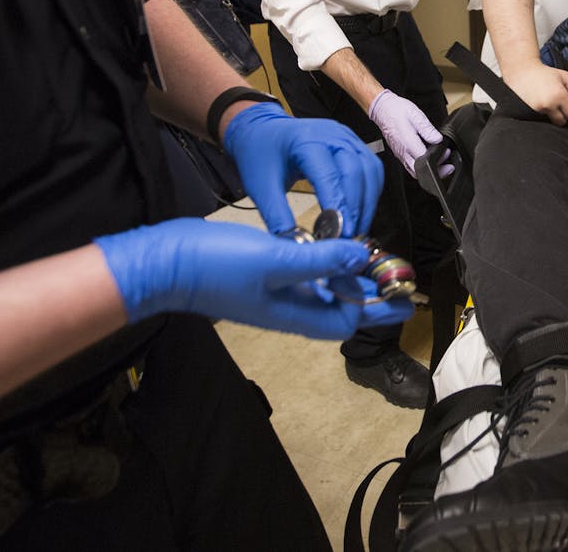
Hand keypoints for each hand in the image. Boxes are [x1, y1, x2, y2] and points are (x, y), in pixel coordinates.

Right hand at [94, 218, 412, 337]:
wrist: (165, 262)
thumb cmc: (217, 266)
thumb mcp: (275, 260)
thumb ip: (320, 261)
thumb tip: (361, 258)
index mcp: (294, 313)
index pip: (346, 320)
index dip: (375, 307)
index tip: (401, 291)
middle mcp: (287, 308)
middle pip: (339, 307)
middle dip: (370, 293)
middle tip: (398, 277)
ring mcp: (273, 293)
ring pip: (323, 291)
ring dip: (348, 276)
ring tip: (372, 258)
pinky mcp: (262, 276)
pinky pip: (304, 276)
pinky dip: (324, 264)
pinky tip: (330, 246)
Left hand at [223, 103, 381, 235]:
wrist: (264, 133)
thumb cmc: (261, 155)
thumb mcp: (261, 187)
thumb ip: (278, 217)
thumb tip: (295, 247)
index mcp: (306, 140)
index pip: (329, 174)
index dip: (338, 205)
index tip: (338, 234)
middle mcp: (332, 134)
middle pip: (356, 171)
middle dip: (355, 208)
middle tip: (349, 237)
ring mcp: (346, 138)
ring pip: (370, 171)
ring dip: (367, 203)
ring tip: (356, 230)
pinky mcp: (355, 145)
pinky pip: (372, 170)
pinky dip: (370, 194)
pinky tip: (360, 214)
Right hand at [368, 89, 442, 176]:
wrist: (382, 109)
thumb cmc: (396, 111)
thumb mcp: (416, 116)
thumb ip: (428, 130)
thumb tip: (438, 139)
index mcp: (408, 144)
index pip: (426, 161)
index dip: (439, 160)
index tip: (446, 152)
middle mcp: (403, 152)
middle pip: (419, 172)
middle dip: (435, 171)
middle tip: (446, 164)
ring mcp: (400, 154)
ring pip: (414, 171)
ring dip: (427, 169)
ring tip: (438, 160)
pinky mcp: (399, 153)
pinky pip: (410, 165)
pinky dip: (420, 164)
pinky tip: (426, 155)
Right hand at [502, 62, 567, 124]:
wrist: (521, 72)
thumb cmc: (543, 73)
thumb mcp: (564, 76)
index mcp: (559, 95)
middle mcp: (549, 104)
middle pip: (563, 121)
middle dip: (564, 114)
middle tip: (560, 103)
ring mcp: (538, 110)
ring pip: (552, 120)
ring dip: (553, 114)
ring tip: (549, 100)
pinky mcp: (530, 112)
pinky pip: (542, 118)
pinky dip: (544, 112)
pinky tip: (541, 102)